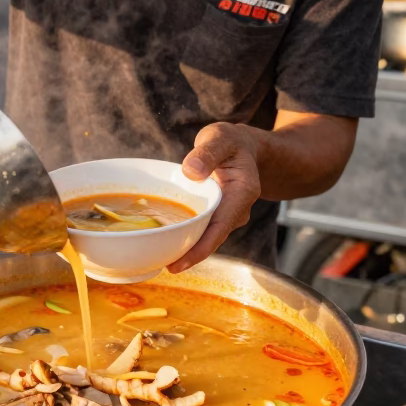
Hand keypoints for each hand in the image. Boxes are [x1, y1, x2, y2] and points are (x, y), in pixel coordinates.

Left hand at [167, 122, 262, 272]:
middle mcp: (237, 210)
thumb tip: (191, 172)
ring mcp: (228, 215)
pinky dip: (186, 236)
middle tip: (162, 268)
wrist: (246, 148)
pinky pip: (202, 229)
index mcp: (242, 192)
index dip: (200, 249)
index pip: (220, 227)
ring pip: (206, 236)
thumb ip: (208, 152)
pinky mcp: (217, 216)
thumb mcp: (220, 137)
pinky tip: (166, 243)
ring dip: (186, 247)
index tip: (179, 263)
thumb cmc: (232, 142)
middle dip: (189, 255)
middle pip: (211, 238)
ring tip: (160, 260)